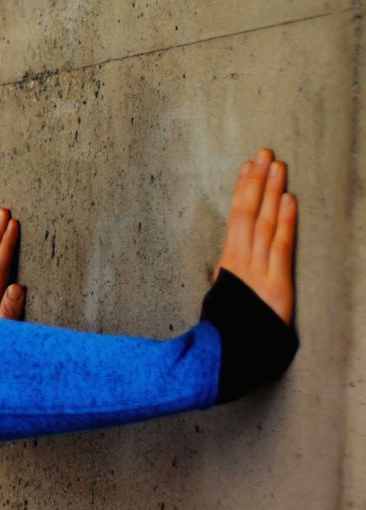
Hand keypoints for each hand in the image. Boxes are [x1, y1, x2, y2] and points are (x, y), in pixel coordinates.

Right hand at [214, 148, 296, 325]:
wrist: (229, 356)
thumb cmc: (227, 331)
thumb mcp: (223, 300)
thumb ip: (229, 279)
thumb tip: (229, 264)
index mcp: (228, 264)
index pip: (236, 217)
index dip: (243, 190)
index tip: (247, 167)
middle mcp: (241, 261)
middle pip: (249, 213)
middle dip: (257, 181)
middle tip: (264, 152)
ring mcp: (257, 271)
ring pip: (264, 223)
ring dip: (270, 192)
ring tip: (276, 165)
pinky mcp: (275, 284)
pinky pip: (280, 246)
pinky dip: (285, 222)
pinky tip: (288, 200)